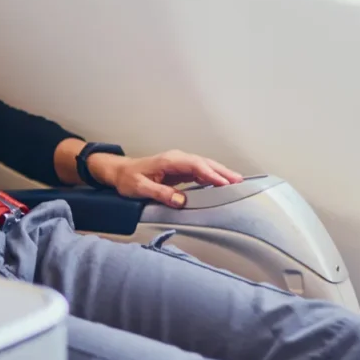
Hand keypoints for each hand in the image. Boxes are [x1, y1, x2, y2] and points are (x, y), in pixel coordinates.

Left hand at [88, 149, 243, 207]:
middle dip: (222, 171)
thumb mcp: (140, 188)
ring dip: (220, 173)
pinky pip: (200, 172)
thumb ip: (161, 193)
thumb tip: (181, 200)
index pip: (195, 165)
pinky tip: (222, 184)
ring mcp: (179, 163)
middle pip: (204, 163)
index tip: (224, 183)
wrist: (119, 172)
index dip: (210, 174)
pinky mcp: (180, 170)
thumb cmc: (128, 179)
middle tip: (240, 181)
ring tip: (237, 182)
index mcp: (169, 160)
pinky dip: (212, 176)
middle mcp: (177, 159)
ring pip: (204, 166)